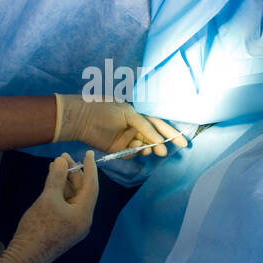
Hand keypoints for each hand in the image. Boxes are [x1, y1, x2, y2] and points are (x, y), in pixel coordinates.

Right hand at [0, 152, 98, 262]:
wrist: (26, 256)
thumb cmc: (39, 227)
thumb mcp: (47, 198)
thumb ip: (56, 178)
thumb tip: (62, 161)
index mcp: (84, 213)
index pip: (92, 185)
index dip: (90, 168)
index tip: (89, 153)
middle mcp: (83, 219)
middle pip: (82, 191)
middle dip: (73, 173)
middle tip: (62, 156)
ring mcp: (74, 225)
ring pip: (73, 198)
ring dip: (65, 181)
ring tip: (55, 165)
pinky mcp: (64, 227)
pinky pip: (66, 205)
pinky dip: (61, 192)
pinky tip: (52, 182)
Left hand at [54, 94, 187, 155]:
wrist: (80, 117)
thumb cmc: (104, 109)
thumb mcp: (128, 113)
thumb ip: (145, 127)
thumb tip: (159, 141)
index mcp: (137, 115)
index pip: (158, 124)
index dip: (170, 133)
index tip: (182, 142)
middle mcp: (133, 127)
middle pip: (152, 137)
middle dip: (160, 144)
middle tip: (164, 153)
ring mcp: (125, 138)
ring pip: (143, 147)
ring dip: (147, 149)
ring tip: (146, 149)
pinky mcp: (117, 148)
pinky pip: (130, 153)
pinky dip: (134, 152)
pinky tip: (132, 148)